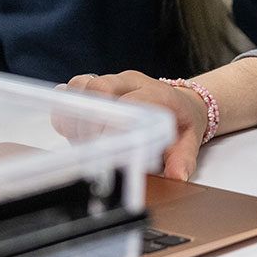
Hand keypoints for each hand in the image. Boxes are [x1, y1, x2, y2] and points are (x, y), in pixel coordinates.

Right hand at [64, 71, 208, 178]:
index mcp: (158, 94)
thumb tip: (176, 176)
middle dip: (90, 121)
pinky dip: (67, 108)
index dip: (113, 124)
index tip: (105, 149)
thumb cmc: (182, 122)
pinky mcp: (99, 84)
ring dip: (76, 116)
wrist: (183, 103)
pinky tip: (72, 131)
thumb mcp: (189, 141)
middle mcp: (133, 82)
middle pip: (101, 88)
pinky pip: (74, 88)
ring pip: (83, 86)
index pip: (131, 101)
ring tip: (81, 143)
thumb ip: (182, 159)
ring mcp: (115, 80)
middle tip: (90, 149)